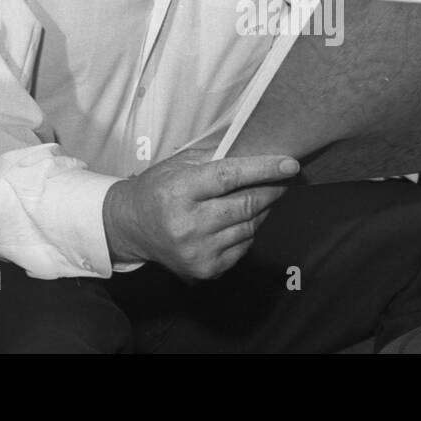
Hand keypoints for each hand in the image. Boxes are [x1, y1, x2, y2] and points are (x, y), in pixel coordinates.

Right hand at [102, 151, 298, 280]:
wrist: (131, 225)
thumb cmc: (157, 189)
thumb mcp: (177, 164)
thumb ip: (214, 157)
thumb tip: (254, 151)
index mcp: (178, 191)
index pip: (228, 177)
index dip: (262, 169)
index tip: (289, 164)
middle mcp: (187, 224)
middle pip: (244, 205)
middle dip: (270, 190)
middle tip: (282, 179)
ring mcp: (197, 250)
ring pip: (249, 228)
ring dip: (261, 211)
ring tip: (259, 197)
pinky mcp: (204, 269)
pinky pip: (242, 247)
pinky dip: (248, 231)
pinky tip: (239, 220)